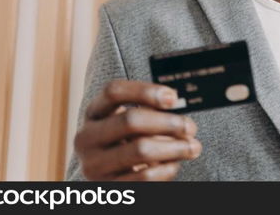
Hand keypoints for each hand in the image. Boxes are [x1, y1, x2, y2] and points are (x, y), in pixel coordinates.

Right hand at [74, 80, 201, 179]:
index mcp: (93, 113)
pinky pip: (144, 176)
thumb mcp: (130, 124)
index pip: (113, 91)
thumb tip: (176, 103)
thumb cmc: (127, 143)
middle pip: (130, 120)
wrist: (110, 180)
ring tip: (192, 147)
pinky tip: (175, 164)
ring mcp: (93, 165)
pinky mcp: (107, 188)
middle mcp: (87, 137)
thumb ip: (149, 111)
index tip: (173, 98)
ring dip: (174, 147)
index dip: (145, 91)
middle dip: (168, 122)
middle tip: (190, 126)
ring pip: (141, 149)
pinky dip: (166, 169)